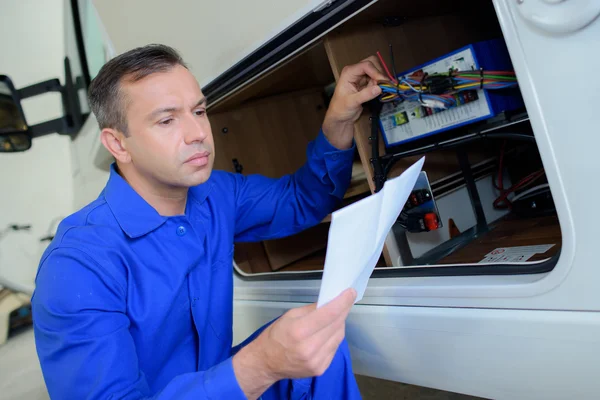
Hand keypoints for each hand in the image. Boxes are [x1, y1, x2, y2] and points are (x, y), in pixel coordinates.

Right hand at [232, 288, 356, 398]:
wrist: (266, 363)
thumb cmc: (275, 335)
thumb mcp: (290, 315)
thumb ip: (312, 310)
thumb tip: (330, 302)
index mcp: (299, 331)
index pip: (329, 314)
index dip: (343, 302)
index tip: (351, 292)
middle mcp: (310, 348)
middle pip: (337, 324)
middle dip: (343, 311)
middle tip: (345, 301)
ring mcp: (317, 361)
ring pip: (339, 336)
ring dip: (339, 324)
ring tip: (333, 318)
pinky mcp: (321, 369)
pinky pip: (334, 348)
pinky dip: (334, 338)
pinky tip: (326, 334)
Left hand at [323, 56, 387, 149]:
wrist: (340, 117)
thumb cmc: (341, 109)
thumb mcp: (352, 102)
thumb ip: (365, 95)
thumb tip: (379, 88)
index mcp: (349, 72)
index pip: (366, 65)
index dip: (376, 72)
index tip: (383, 82)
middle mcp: (355, 71)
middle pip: (372, 63)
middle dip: (379, 73)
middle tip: (384, 85)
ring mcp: (361, 76)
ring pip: (376, 70)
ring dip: (380, 79)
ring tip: (381, 90)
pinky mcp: (365, 82)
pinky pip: (376, 79)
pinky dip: (380, 84)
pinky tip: (380, 91)